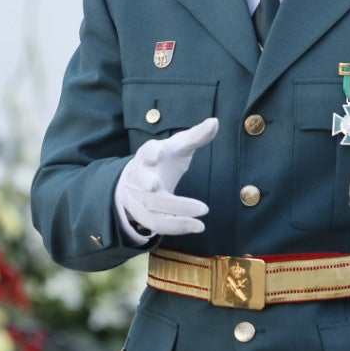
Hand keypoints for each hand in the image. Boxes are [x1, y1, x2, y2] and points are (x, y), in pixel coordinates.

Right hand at [114, 117, 217, 244]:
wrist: (134, 179)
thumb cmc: (162, 160)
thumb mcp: (177, 146)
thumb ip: (196, 136)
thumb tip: (215, 122)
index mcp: (146, 155)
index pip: (146, 151)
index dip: (151, 152)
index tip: (159, 152)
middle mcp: (139, 177)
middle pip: (149, 188)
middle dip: (170, 199)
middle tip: (199, 205)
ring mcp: (138, 198)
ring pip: (152, 212)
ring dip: (176, 220)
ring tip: (200, 224)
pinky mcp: (141, 214)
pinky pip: (155, 224)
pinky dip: (175, 228)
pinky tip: (196, 227)